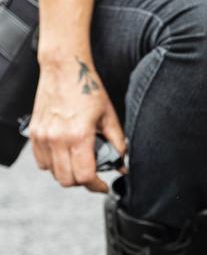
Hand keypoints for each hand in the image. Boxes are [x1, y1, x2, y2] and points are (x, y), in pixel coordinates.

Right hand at [29, 55, 125, 193]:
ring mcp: (43, 137)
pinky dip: (53, 163)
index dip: (96, 186)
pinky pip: (41, 162)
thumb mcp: (109, 115)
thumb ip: (118, 142)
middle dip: (82, 182)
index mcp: (79, 135)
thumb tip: (124, 163)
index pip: (84, 176)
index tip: (103, 185)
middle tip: (93, 173)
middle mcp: (57, 139)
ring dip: (67, 172)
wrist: (64, 68)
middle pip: (67, 180)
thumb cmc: (88, 88)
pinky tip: (65, 152)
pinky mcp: (34, 134)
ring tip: (79, 160)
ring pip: (53, 173)